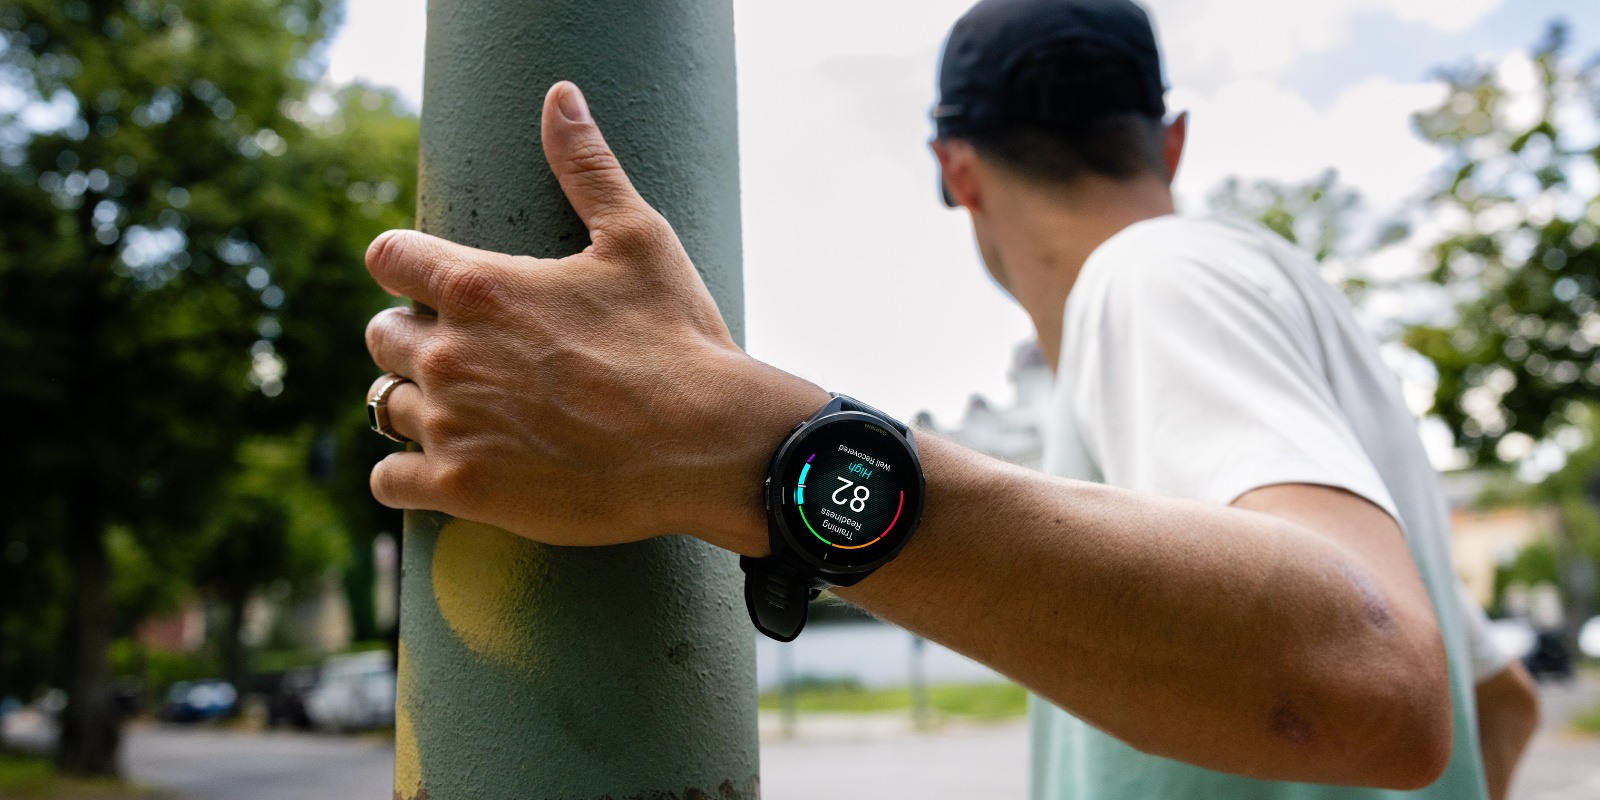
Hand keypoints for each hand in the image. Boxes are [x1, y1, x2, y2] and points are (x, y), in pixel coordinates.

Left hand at [363, 81, 824, 552]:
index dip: (408, 265)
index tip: (434, 282)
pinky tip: (439, 467)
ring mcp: (452, 426)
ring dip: (416, 401)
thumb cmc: (676, 339)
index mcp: (478, 286)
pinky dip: (406, 474)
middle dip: (413, 335)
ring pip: (384, 405)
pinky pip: (389, 480)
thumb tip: (561, 98)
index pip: (389, 258)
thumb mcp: (639, 239)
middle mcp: (450, 354)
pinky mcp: (464, 491)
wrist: (707, 445)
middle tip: (466, 351)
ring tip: (463, 409)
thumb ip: (586, 166)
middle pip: (380, 335)